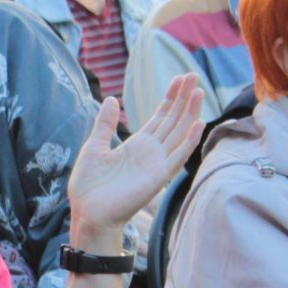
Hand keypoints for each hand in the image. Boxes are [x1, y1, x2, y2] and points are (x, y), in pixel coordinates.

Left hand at [65, 75, 201, 245]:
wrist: (88, 212)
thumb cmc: (89, 186)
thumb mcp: (94, 147)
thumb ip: (104, 124)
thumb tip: (110, 98)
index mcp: (137, 145)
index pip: (160, 117)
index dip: (170, 98)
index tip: (180, 79)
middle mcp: (151, 152)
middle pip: (174, 120)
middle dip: (184, 99)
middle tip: (194, 75)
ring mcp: (157, 163)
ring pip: (180, 133)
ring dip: (190, 113)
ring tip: (198, 91)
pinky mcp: (159, 176)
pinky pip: (179, 156)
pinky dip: (190, 140)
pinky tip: (199, 122)